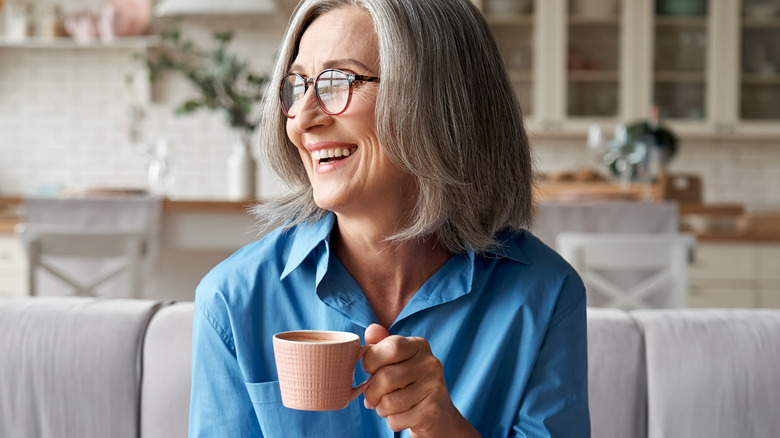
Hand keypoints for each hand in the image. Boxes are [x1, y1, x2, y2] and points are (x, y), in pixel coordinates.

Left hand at [361, 324, 479, 437]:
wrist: (439, 415)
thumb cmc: (410, 384)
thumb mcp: (397, 361)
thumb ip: (382, 344)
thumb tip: (371, 329)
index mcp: (419, 346)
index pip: (390, 347)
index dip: (371, 361)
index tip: (370, 370)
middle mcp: (431, 364)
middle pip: (385, 377)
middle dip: (371, 392)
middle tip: (373, 397)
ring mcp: (434, 388)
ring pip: (388, 402)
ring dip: (381, 409)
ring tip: (389, 406)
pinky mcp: (432, 412)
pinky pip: (395, 420)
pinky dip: (392, 421)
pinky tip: (402, 416)